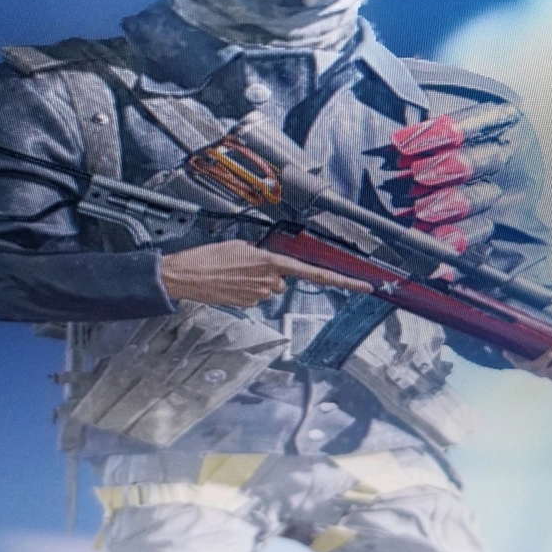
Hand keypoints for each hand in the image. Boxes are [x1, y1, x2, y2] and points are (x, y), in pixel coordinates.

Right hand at [159, 240, 371, 307]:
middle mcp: (270, 280)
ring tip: (233, 273)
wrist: (187, 275)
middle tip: (245, 266)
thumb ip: (263, 258)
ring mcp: (259, 295)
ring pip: (269, 289)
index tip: (365, 286)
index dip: (343, 280)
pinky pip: (256, 296)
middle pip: (283, 280)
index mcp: (272, 261)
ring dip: (256, 282)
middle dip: (270, 275)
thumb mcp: (241, 247)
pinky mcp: (248, 305)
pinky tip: (229, 283)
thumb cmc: (210, 257)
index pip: (315, 272)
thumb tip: (273, 270)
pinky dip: (246, 290)